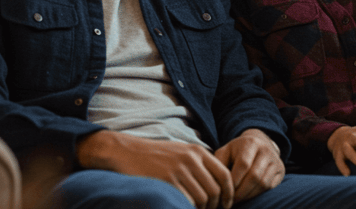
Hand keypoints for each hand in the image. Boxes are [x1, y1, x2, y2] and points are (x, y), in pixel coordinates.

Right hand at [77, 131, 233, 208]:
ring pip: (202, 199)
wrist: (126, 152)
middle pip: (215, 191)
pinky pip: (186, 202)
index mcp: (197, 152)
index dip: (229, 194)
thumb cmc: (154, 156)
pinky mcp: (167, 181)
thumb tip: (218, 186)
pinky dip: (187, 208)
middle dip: (214, 206)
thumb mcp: (180, 151)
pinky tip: (182, 207)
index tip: (226, 205)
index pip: (224, 175)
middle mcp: (191, 160)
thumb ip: (199, 164)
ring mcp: (179, 170)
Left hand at [214, 129, 284, 202]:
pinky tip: (248, 196)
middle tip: (230, 201)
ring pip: (263, 183)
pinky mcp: (281, 170)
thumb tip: (215, 181)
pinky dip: (257, 194)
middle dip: (241, 192)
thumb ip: (218, 162)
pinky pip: (270, 187)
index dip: (234, 181)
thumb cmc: (238, 150)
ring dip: (249, 195)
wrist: (261, 143)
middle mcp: (265, 150)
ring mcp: (275, 161)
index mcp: (250, 143)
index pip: (243, 164)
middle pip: (254, 176)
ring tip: (238, 200)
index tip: (224, 192)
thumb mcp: (226, 150)